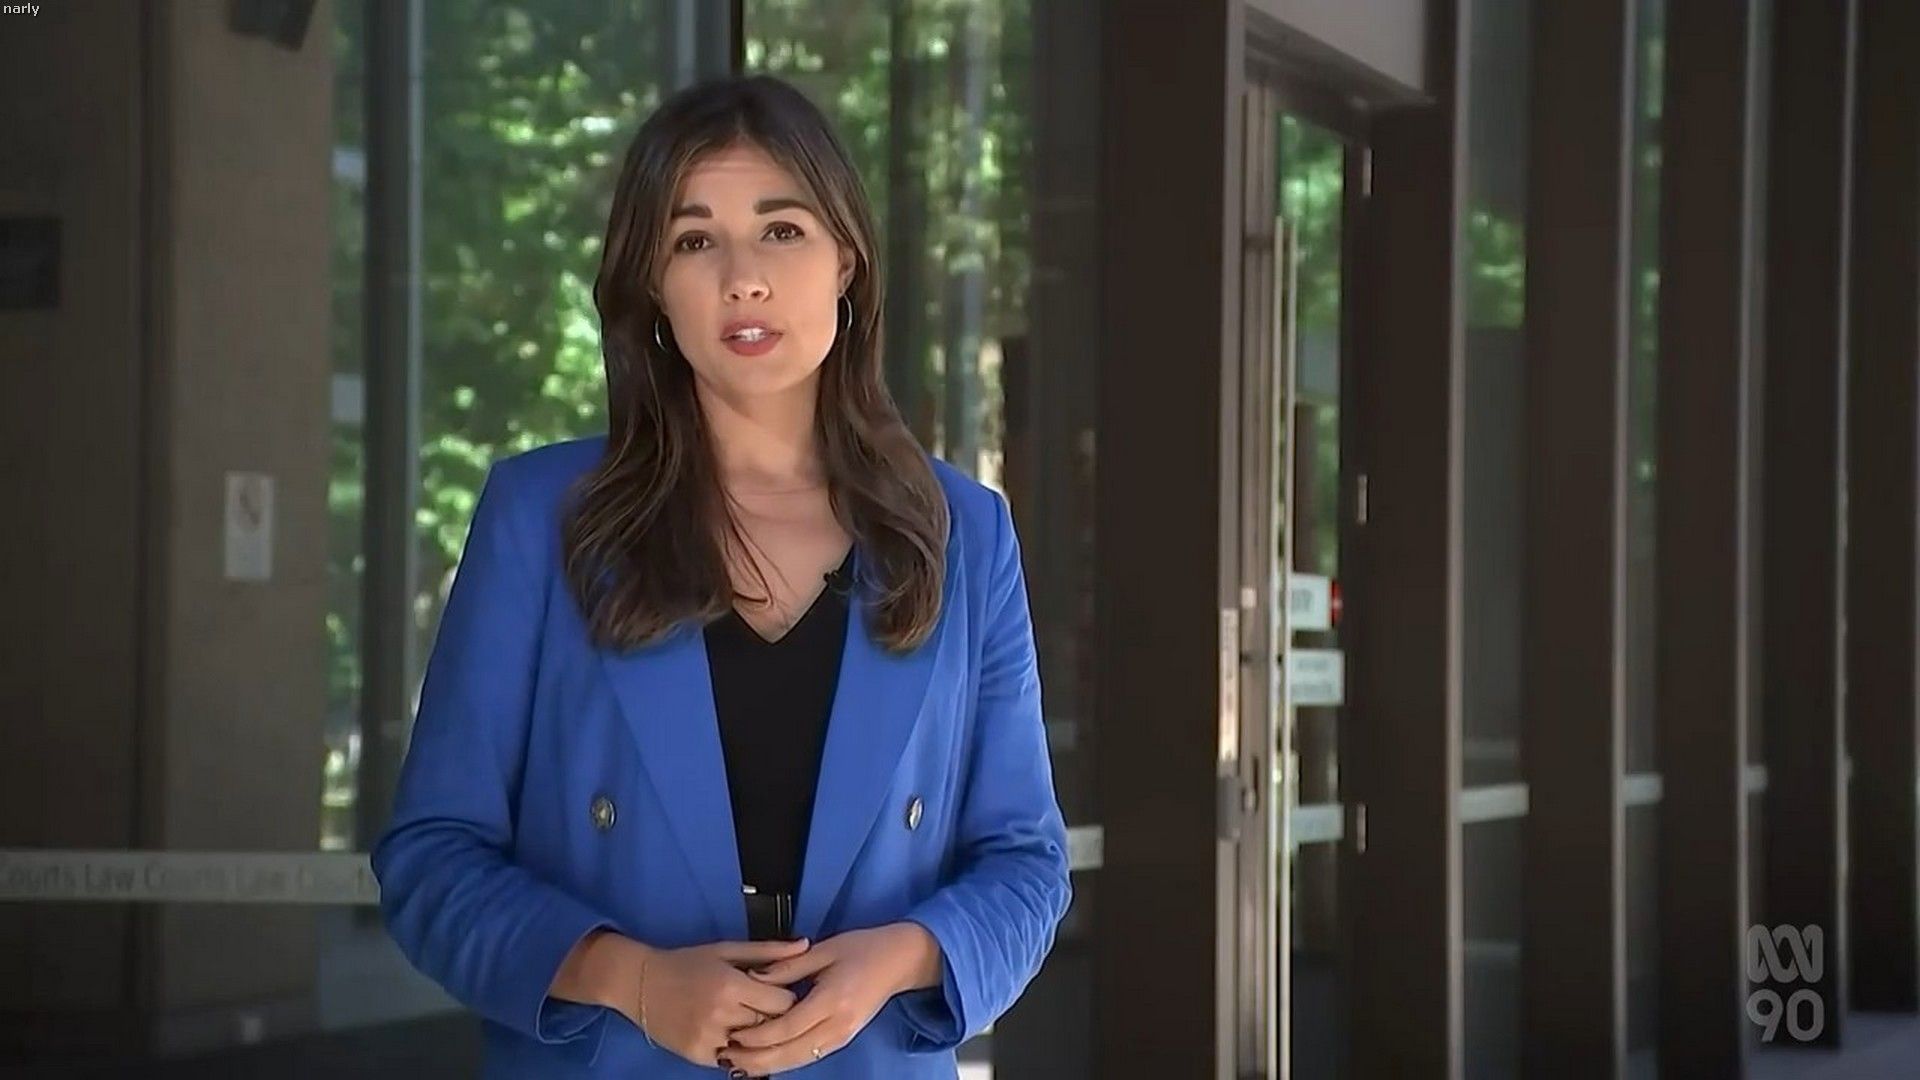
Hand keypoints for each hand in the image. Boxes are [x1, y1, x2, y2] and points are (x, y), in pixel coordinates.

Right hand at [636, 938, 810, 1066]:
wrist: (640, 983)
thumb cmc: (687, 962)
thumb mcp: (726, 950)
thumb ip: (768, 950)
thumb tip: (805, 945)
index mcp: (732, 986)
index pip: (783, 1003)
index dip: (785, 997)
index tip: (779, 992)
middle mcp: (721, 1015)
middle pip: (770, 1025)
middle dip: (773, 1016)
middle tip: (765, 1006)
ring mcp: (709, 1039)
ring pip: (754, 1045)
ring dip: (756, 1034)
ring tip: (748, 1019)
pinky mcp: (698, 1056)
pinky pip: (733, 1059)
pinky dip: (738, 1049)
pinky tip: (732, 1032)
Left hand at [720, 923, 940, 1073]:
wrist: (900, 961)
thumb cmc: (863, 948)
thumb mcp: (825, 949)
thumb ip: (789, 966)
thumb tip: (753, 978)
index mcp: (833, 999)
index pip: (788, 1027)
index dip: (758, 1035)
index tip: (733, 1035)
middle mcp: (838, 1025)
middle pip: (791, 1052)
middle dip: (757, 1060)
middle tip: (727, 1058)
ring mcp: (842, 1036)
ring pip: (799, 1060)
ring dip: (768, 1066)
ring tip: (738, 1066)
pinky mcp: (842, 1039)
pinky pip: (809, 1057)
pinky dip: (784, 1062)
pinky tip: (765, 1062)